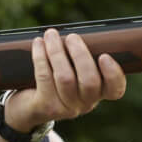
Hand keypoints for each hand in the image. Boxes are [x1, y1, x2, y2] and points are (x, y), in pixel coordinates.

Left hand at [2, 28, 126, 129]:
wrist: (26, 108)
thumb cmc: (54, 81)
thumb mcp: (72, 72)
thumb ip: (79, 57)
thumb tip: (76, 32)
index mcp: (97, 93)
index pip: (115, 90)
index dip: (113, 74)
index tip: (104, 56)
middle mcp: (85, 104)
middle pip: (90, 82)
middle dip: (80, 55)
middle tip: (71, 37)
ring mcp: (66, 108)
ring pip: (65, 78)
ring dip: (57, 51)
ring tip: (51, 35)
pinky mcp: (46, 107)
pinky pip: (45, 78)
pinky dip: (40, 57)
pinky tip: (38, 44)